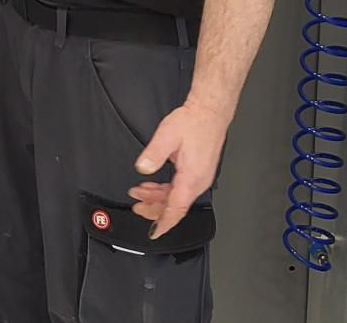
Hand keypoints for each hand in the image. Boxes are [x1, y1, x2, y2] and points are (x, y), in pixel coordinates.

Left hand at [128, 101, 229, 238]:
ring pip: (176, 197)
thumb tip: (143, 167)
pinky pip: (180, 188)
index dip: (164, 223)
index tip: (154, 233)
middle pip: (174, 206)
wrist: (210, 113)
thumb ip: (153, 154)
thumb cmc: (194, 123)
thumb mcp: (167, 136)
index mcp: (191, 178)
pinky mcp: (197, 172)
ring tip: (139, 192)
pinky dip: (165, 189)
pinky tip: (153, 184)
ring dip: (157, 197)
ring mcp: (198, 177)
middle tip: (136, 206)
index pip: (176, 210)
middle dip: (153, 209)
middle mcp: (197, 181)